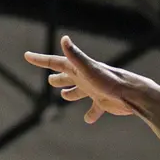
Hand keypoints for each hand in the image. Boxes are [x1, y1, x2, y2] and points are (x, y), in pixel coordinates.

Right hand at [23, 36, 143, 122]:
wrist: (132, 95)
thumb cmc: (110, 81)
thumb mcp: (88, 68)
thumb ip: (75, 56)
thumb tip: (64, 39)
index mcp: (78, 69)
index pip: (55, 62)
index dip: (40, 60)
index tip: (27, 56)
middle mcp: (85, 78)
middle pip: (66, 77)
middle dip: (58, 77)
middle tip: (50, 80)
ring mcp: (94, 90)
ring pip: (78, 92)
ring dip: (71, 93)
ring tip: (65, 96)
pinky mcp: (103, 103)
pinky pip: (94, 109)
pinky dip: (90, 114)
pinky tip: (88, 120)